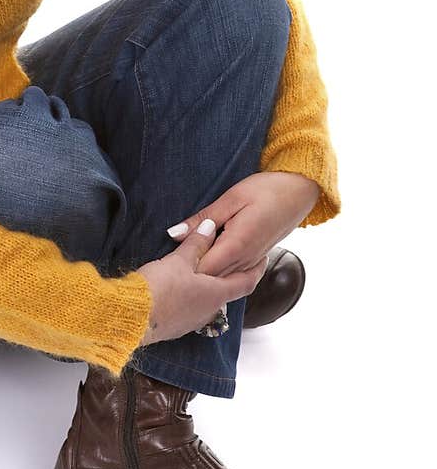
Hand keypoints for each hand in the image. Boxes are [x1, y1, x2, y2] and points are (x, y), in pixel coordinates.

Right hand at [135, 218, 265, 343]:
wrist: (131, 318)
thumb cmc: (160, 288)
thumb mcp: (179, 260)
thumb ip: (196, 244)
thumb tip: (210, 227)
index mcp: (216, 294)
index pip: (246, 282)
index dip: (256, 269)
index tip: (262, 257)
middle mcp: (208, 312)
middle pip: (225, 292)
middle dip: (228, 276)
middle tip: (227, 259)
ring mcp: (191, 322)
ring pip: (205, 301)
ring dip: (206, 287)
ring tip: (200, 272)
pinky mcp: (174, 327)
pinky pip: (188, 309)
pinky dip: (189, 296)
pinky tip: (177, 288)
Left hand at [163, 171, 320, 278]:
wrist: (300, 190)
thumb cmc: (268, 189)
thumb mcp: (230, 198)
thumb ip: (202, 219)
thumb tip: (174, 233)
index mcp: (237, 244)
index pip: (203, 269)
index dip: (183, 268)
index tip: (167, 261)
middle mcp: (246, 259)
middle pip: (211, 278)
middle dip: (190, 274)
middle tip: (170, 264)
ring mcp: (252, 261)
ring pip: (222, 278)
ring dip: (204, 272)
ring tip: (185, 263)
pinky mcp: (256, 258)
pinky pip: (233, 272)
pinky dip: (218, 269)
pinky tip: (207, 259)